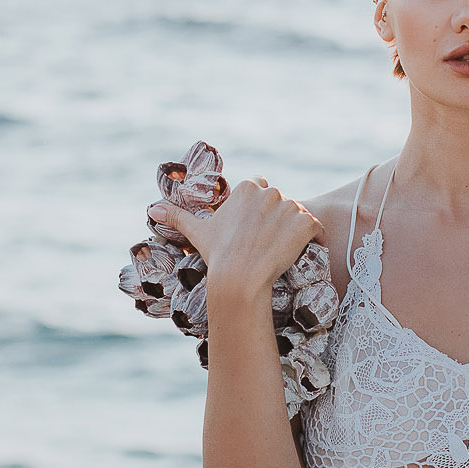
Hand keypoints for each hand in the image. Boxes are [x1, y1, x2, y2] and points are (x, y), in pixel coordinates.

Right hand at [154, 175, 320, 305]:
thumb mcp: (198, 232)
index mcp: (247, 188)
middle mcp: (270, 192)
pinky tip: (305, 251)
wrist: (239, 279)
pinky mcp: (306, 223)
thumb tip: (152, 209)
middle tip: (267, 245)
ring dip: (295, 230)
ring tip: (281, 251)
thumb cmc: (218, 256)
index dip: (259, 211)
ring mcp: (290, 207)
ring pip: (298, 216)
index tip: (254, 230)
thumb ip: (177, 216)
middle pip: (281, 203)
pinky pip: (317, 228)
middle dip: (277, 220)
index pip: (261, 189)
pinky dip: (315, 239)